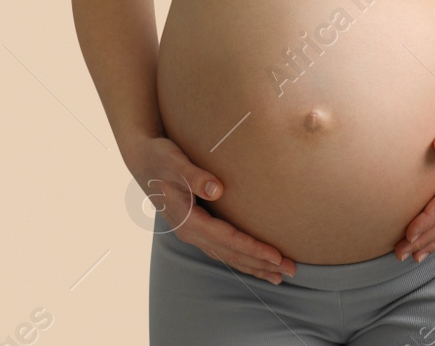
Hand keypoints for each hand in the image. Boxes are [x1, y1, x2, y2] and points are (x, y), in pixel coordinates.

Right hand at [126, 136, 294, 283]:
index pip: (227, 240)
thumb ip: (194, 176)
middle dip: (260, 264)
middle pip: (231, 254)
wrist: (143, 160)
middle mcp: (190, 232)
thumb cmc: (161, 158)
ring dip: (253, 266)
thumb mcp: (174, 162)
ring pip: (227, 256)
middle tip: (291, 271)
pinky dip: (241, 258)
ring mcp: (193, 233)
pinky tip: (256, 264)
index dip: (253, 249)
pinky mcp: (197, 228)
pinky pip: (222, 249)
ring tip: (279, 277)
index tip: (276, 256)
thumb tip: (216, 189)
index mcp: (187, 220)